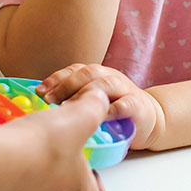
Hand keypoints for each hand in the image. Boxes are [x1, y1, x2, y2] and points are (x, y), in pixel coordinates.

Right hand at [0, 89, 110, 190]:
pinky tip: (4, 149)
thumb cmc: (39, 147)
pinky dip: (7, 170)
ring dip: (33, 170)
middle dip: (63, 173)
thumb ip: (95, 106)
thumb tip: (100, 100)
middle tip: (59, 150)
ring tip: (29, 144)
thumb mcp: (80, 117)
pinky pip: (4, 186)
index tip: (95, 178)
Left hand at [38, 63, 164, 150]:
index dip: (56, 79)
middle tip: (49, 100)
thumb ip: (74, 101)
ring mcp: (125, 90)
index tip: (39, 91)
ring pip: (105, 85)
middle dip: (66, 85)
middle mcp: (110, 77)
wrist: (150, 119)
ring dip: (85, 94)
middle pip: (87, 73)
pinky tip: (98, 117)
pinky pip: (124, 105)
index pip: (74, 70)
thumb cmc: (115, 112)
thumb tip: (41, 110)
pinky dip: (111, 109)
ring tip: (69, 107)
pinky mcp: (137, 106)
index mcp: (97, 75)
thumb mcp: (93, 103)